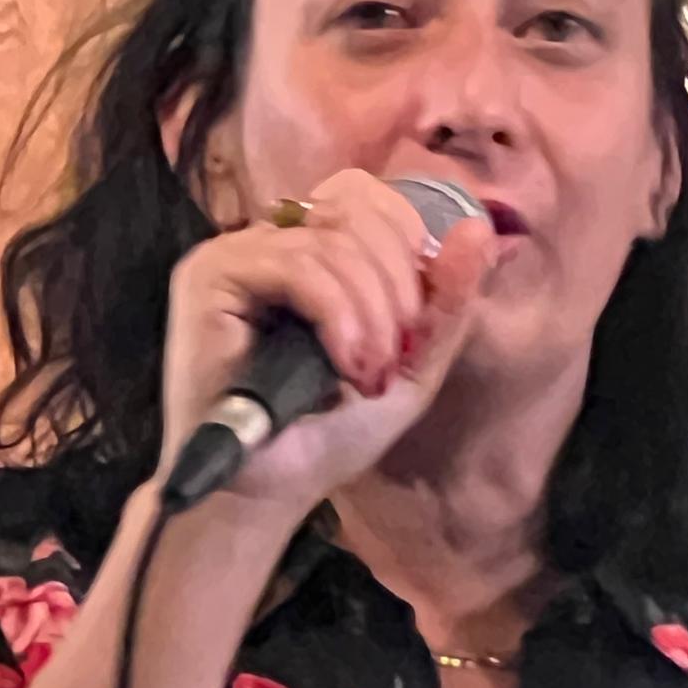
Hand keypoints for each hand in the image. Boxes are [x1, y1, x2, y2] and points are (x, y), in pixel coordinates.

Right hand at [156, 169, 497, 517]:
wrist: (266, 492)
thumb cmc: (328, 434)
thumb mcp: (411, 365)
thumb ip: (448, 299)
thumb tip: (477, 228)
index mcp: (309, 248)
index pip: (366, 196)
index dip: (406, 240)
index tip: (415, 319)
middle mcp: (267, 239)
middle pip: (355, 206)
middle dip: (397, 282)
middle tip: (394, 355)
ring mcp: (235, 252)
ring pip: (331, 241)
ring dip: (371, 312)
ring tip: (367, 374)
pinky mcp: (210, 275)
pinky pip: (297, 265)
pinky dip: (337, 314)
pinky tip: (343, 364)